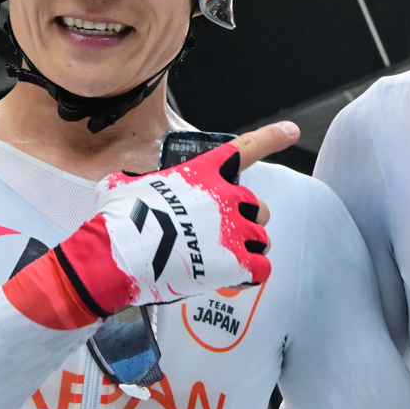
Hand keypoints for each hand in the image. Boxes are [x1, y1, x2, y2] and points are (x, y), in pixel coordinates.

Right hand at [4, 124, 298, 329]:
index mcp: (203, 173)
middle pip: (256, 207)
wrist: (121, 256)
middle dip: (243, 221)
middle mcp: (226, 197)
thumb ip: (133, 182)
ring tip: (221, 260)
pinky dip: (250, 274)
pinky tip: (230, 277)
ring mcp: (235, 230)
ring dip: (247, 248)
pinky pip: (262, 268)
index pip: (245, 149)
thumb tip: (117, 184)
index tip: (291, 131)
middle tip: (219, 237)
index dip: (271, 137)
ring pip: (262, 238)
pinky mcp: (238, 263)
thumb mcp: (122, 186)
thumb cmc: (118, 220)